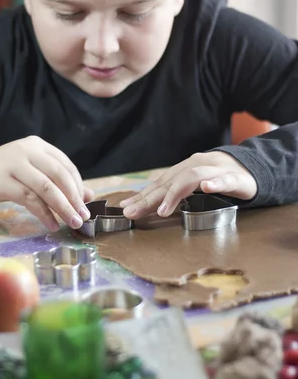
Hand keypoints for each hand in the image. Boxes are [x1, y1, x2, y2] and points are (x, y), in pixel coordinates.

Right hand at [0, 136, 93, 230]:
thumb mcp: (29, 176)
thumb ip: (56, 183)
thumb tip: (88, 196)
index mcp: (36, 145)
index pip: (66, 165)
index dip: (79, 186)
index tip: (85, 205)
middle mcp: (26, 150)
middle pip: (59, 176)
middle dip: (74, 199)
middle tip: (83, 217)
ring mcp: (12, 163)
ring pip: (46, 188)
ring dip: (63, 208)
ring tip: (72, 223)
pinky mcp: (0, 181)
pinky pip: (29, 199)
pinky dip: (44, 214)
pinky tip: (51, 224)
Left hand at [120, 151, 256, 218]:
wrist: (253, 168)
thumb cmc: (218, 178)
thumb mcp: (193, 185)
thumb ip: (174, 192)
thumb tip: (146, 204)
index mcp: (185, 168)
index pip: (160, 183)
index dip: (142, 195)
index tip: (125, 208)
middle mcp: (197, 166)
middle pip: (169, 181)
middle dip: (149, 197)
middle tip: (133, 212)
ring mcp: (216, 170)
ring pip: (192, 178)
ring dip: (175, 193)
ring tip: (161, 210)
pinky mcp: (237, 178)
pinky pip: (226, 180)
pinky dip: (216, 182)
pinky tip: (207, 187)